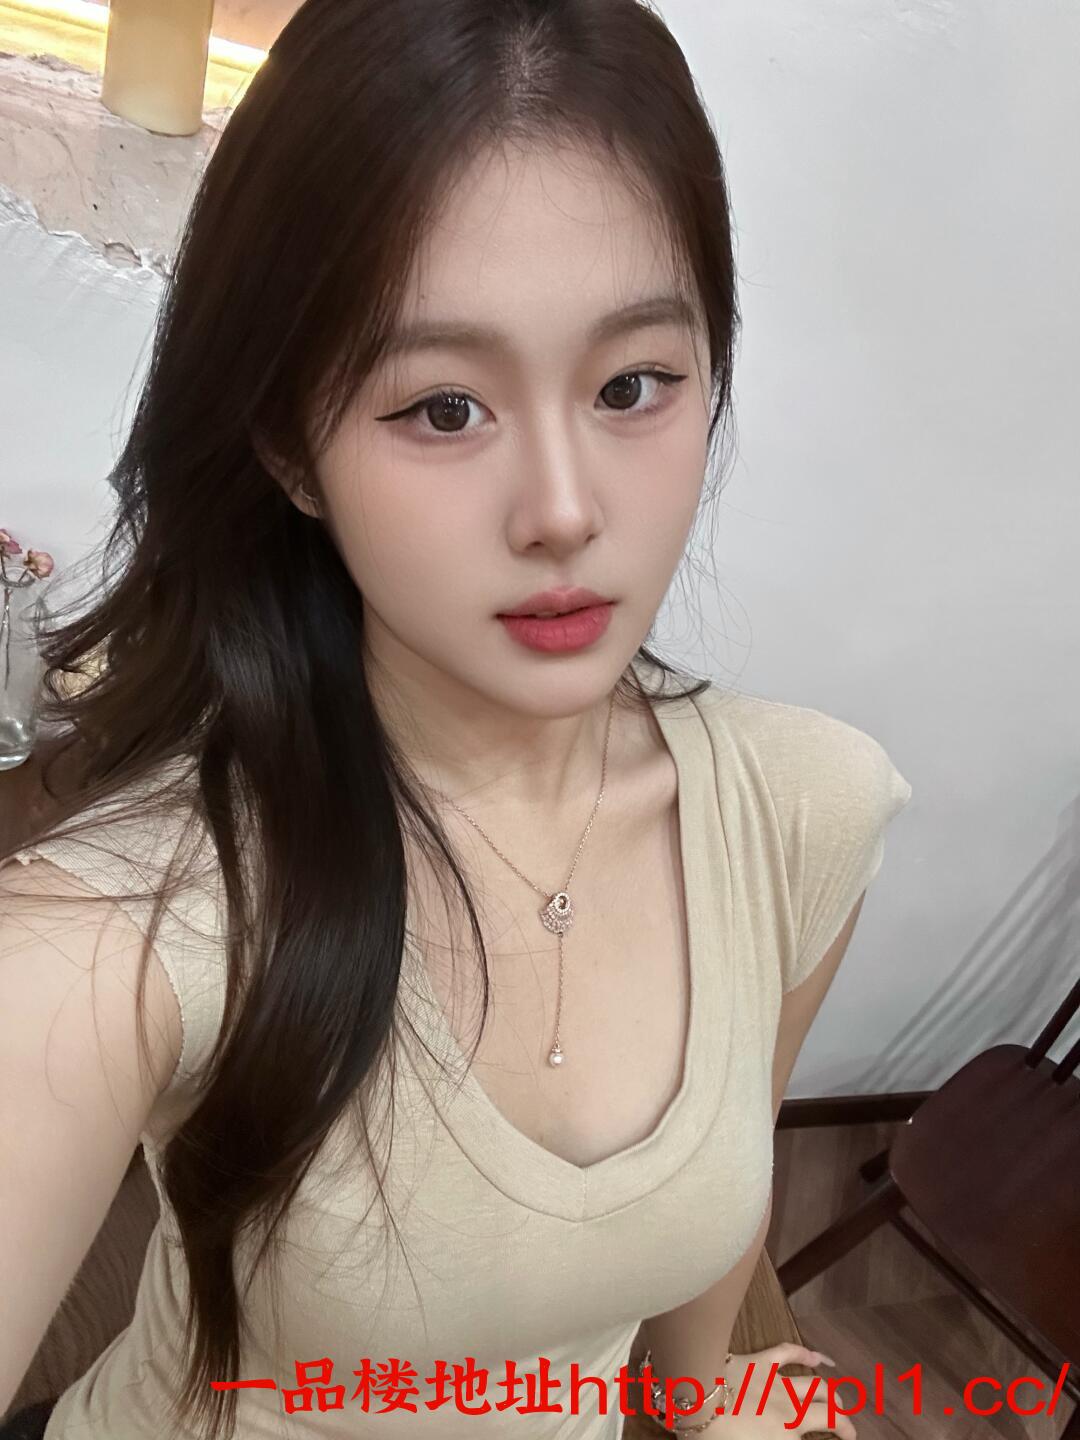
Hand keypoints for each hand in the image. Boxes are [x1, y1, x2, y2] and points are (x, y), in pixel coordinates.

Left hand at [720, 1344, 854, 1438]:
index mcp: (789, 1435)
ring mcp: (776, 1383)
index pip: (827, 1433)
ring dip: (830, 1394)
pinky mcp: (759, 1362)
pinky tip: (816, 1357)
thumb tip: (790, 1436)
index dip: (843, 1436)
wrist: (698, 1397)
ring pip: (816, 1385)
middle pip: (830, 1412)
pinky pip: (786, 1353)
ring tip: (837, 1400)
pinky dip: (804, 1354)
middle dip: (843, 1421)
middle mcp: (792, 1409)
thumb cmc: (721, 1436)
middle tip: (845, 1427)